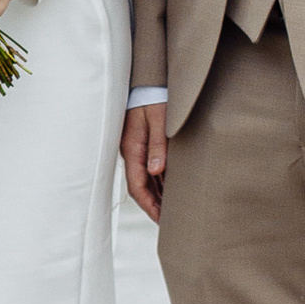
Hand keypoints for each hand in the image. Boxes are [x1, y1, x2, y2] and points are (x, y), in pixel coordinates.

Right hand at [120, 100, 166, 222]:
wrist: (147, 80)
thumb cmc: (153, 96)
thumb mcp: (158, 119)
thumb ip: (158, 144)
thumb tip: (155, 170)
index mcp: (132, 148)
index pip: (137, 186)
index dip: (149, 206)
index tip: (161, 220)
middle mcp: (132, 151)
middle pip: (141, 186)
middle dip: (153, 206)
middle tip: (169, 223)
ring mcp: (137, 148)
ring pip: (146, 179)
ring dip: (157, 195)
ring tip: (172, 211)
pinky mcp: (143, 143)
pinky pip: (150, 168)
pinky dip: (159, 182)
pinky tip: (171, 190)